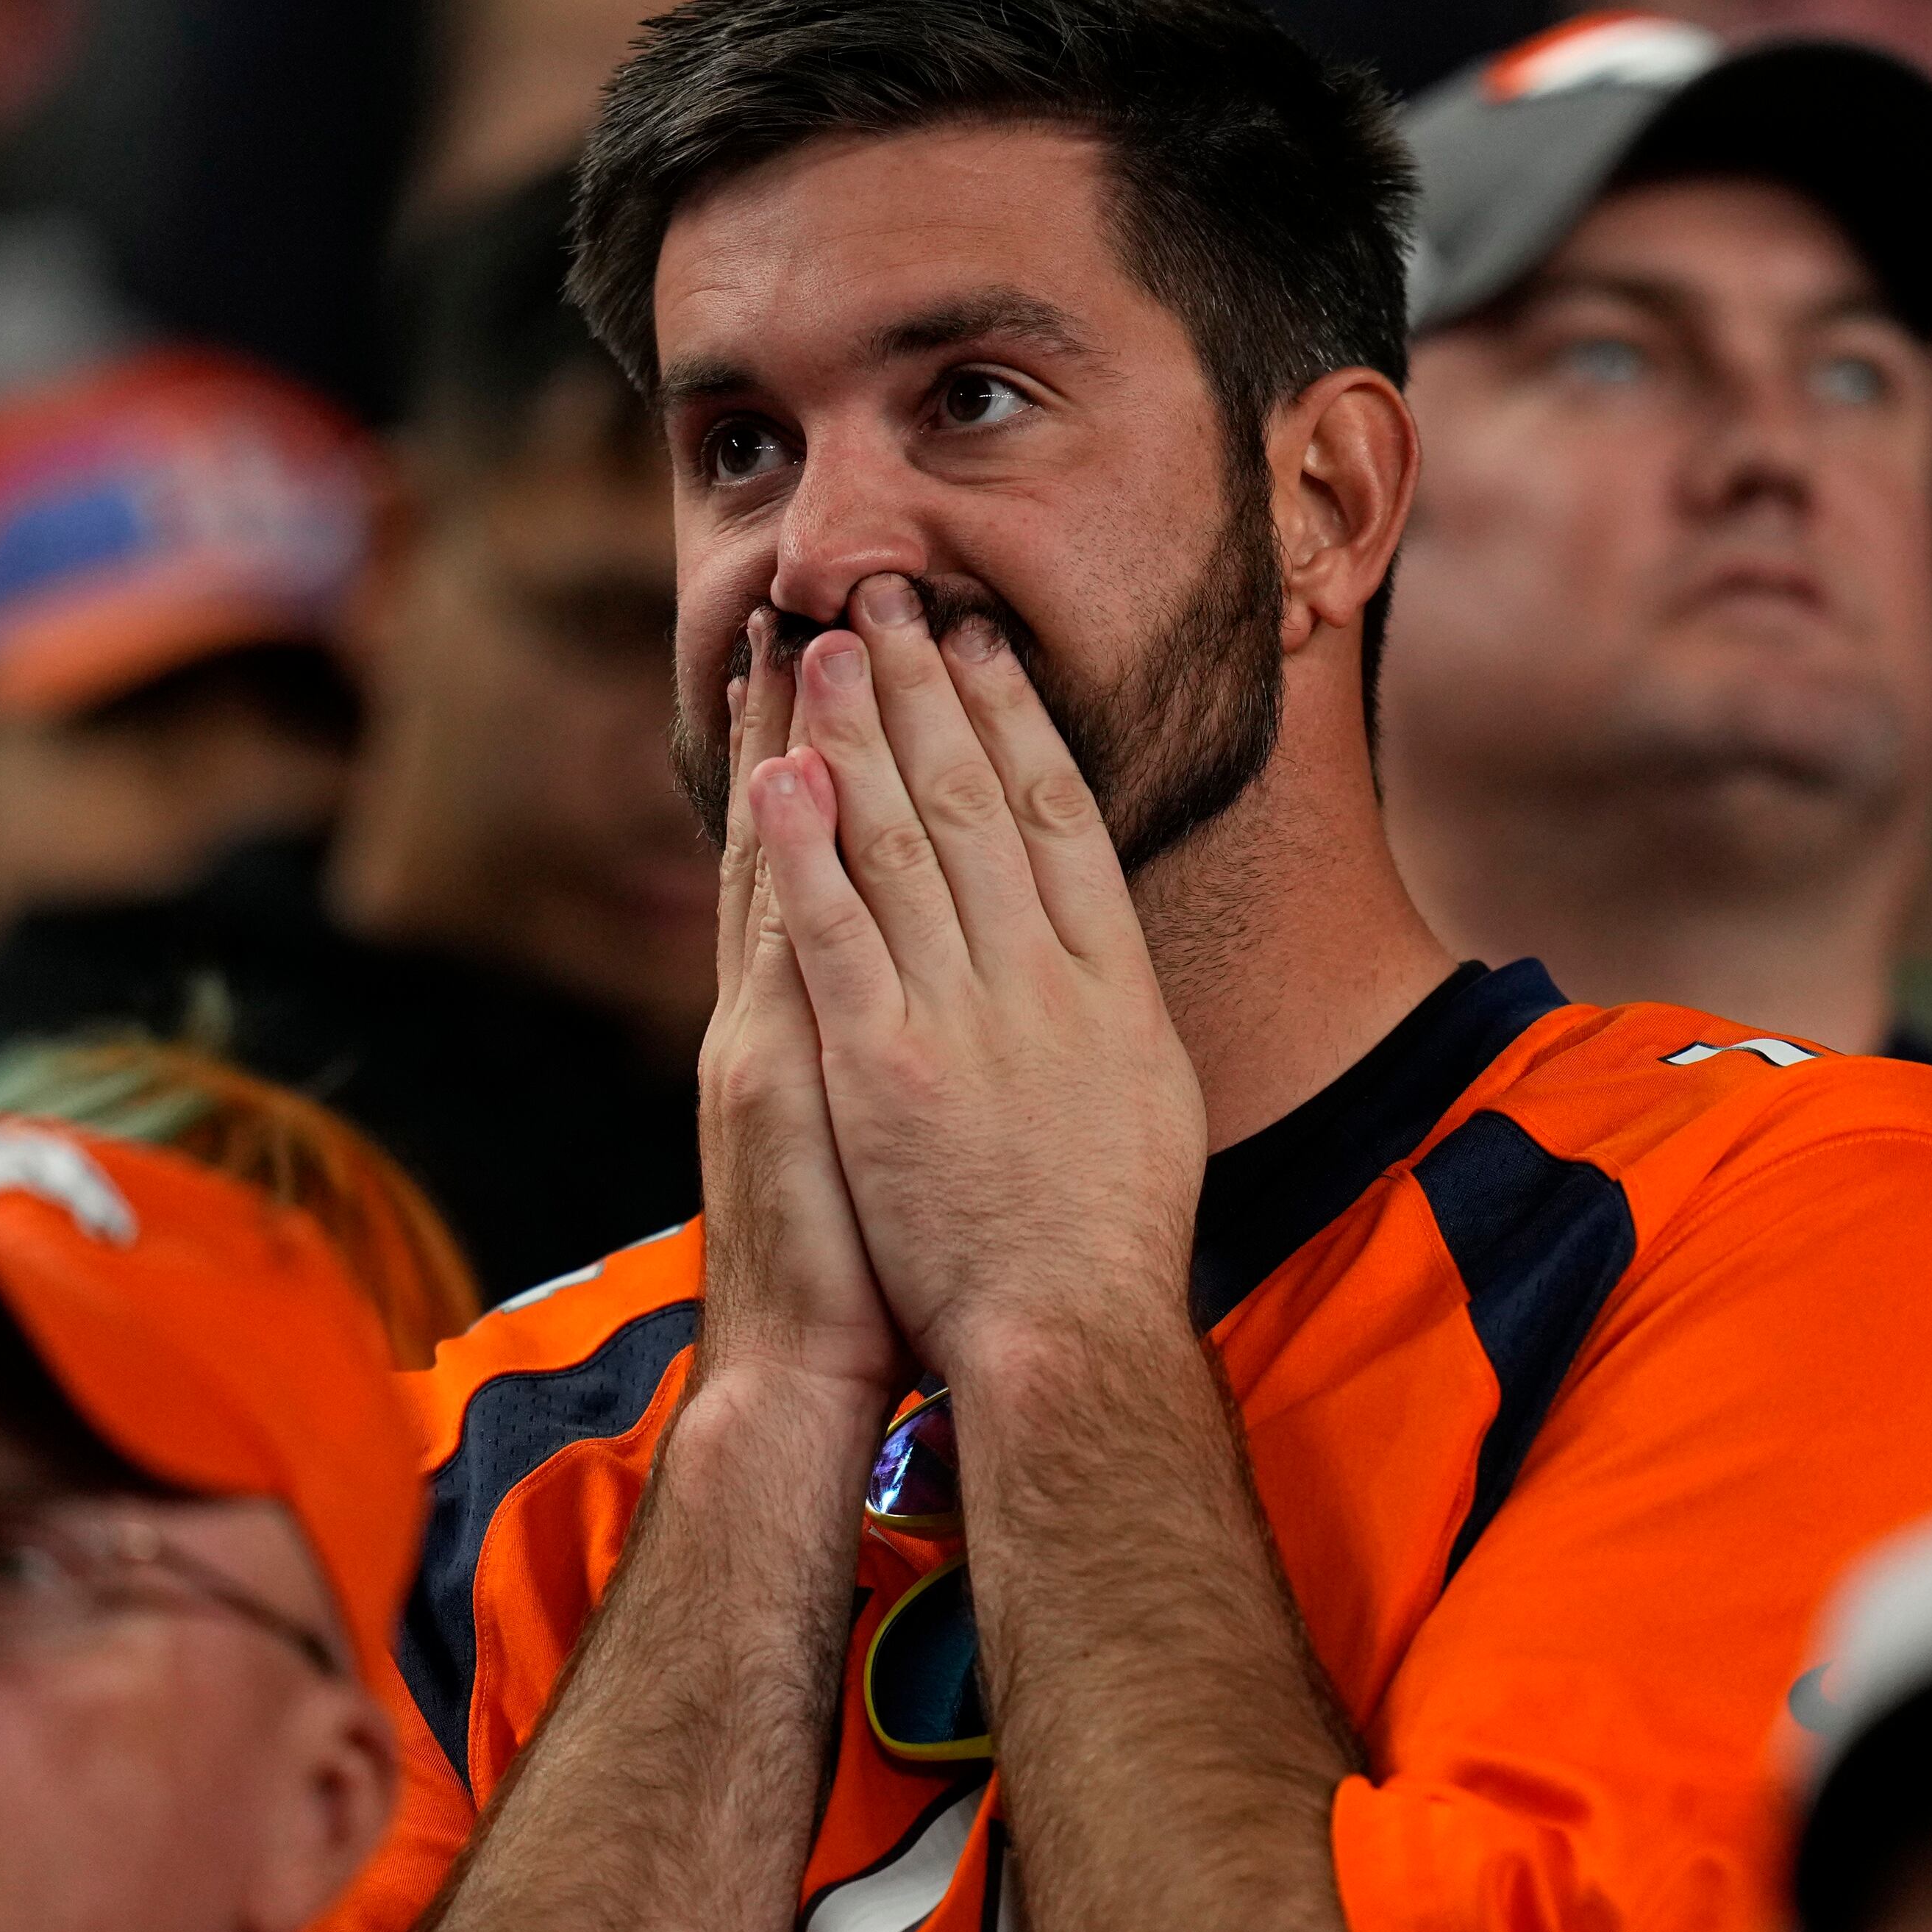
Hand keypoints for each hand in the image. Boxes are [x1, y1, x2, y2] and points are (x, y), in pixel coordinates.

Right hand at [695, 612, 910, 1411]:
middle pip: (794, 837)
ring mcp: (769, 1036)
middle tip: (824, 603)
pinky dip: (785, 861)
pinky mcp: (775, 1080)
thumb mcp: (872, 1132)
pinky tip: (786, 777)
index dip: (822, 757)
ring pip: (784, 867)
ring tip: (811, 641)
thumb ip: (882, 1046)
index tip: (835, 660)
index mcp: (804, 1021)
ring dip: (798, 749)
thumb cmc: (863, 1268)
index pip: (817, 861)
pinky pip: (783, 946)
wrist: (805, 1371)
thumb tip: (935, 980)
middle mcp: (776, 1010)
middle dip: (813, 719)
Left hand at [747, 576, 1204, 1381]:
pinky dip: (808, 848)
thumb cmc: (1109, 1240)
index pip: (1059, 815)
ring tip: (828, 645)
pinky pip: (836, 935)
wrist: (1068, 1334)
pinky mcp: (881, 1067)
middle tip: (894, 597)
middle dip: (931, 691)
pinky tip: (781, 775)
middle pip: (982, 802)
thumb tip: (1102, 942)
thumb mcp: (1150, 1099)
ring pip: (906, 842)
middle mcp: (1040, 979)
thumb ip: (1114, 1010)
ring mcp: (960, 1018)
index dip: (1017, 718)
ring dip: (863, 736)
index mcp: (1110, 982)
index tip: (981, 643)